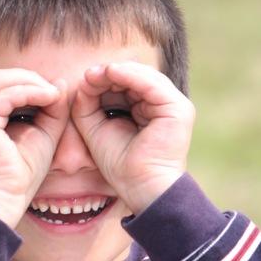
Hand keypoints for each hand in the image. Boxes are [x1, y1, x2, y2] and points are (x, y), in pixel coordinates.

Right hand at [0, 69, 68, 226]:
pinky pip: (6, 94)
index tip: (55, 94)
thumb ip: (51, 110)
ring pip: (1, 80)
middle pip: (0, 76)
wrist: (4, 200)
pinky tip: (49, 98)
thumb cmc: (20, 176)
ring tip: (54, 94)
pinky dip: (30, 92)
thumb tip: (61, 83)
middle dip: (30, 79)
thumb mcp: (41, 134)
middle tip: (55, 91)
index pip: (2, 85)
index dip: (29, 83)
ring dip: (32, 83)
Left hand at [72, 62, 193, 213]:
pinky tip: (111, 73)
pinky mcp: (177, 107)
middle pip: (133, 78)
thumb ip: (87, 104)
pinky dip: (130, 75)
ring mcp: (171, 105)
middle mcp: (160, 105)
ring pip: (142, 76)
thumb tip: (85, 80)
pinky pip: (152, 83)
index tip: (83, 80)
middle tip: (87, 74)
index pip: (123, 85)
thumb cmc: (120, 165)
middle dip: (108, 74)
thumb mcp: (96, 128)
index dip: (103, 80)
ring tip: (94, 74)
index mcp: (144, 109)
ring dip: (116, 72)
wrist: (141, 187)